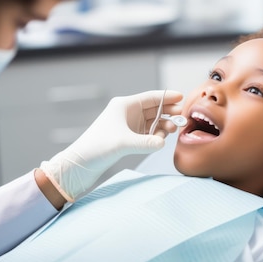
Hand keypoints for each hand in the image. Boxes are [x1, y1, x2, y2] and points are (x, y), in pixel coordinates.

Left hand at [39, 90, 182, 201]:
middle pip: (154, 108)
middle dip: (168, 112)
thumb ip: (147, 143)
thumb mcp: (124, 144)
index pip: (151, 97)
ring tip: (172, 131)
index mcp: (124, 105)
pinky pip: (148, 133)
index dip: (167, 97)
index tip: (183, 97)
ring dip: (163, 125)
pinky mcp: (128, 138)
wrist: (80, 164)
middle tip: (181, 118)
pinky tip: (160, 141)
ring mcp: (128, 126)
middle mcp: (127, 113)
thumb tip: (163, 143)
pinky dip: (156, 136)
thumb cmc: (96, 148)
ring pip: (152, 122)